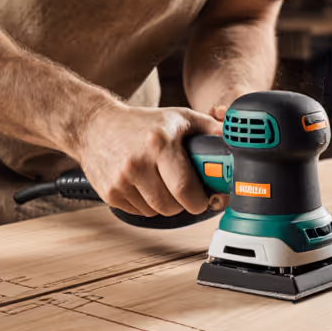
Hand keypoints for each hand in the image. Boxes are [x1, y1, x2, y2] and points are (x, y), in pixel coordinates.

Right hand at [77, 103, 223, 217]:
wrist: (95, 126)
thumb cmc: (143, 123)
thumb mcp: (180, 118)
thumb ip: (211, 129)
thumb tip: (237, 142)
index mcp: (160, 144)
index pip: (186, 189)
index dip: (201, 200)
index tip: (207, 198)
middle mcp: (138, 163)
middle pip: (172, 206)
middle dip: (185, 203)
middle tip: (186, 191)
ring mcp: (121, 180)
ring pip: (157, 212)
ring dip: (165, 204)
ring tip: (162, 183)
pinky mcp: (109, 193)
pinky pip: (139, 212)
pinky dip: (146, 204)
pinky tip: (143, 184)